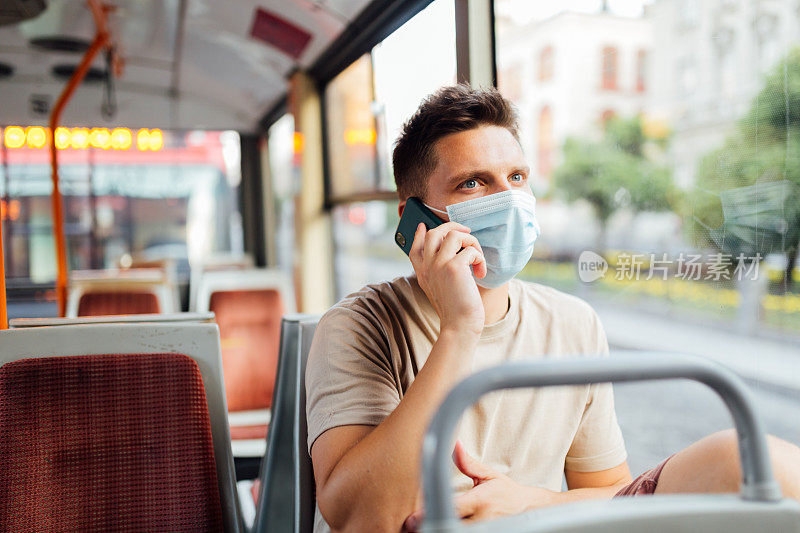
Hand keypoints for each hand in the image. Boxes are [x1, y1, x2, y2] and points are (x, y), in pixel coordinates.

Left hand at [403, 442, 557, 530]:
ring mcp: (483, 530)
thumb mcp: (488, 475)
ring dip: (438, 528)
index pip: (451, 509)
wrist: (527, 509)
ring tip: (422, 526)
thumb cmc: (505, 492)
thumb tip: (454, 443)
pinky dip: (448, 530)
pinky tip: (439, 526)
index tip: (414, 517)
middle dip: (430, 525)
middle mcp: (481, 520)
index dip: (431, 513)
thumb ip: (467, 463)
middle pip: (449, 526)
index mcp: (480, 501)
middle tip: (411, 524)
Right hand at [409, 222, 486, 334]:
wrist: (459, 326)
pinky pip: (470, 250)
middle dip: (453, 226)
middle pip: (435, 233)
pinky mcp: (454, 267)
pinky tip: (481, 273)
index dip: (419, 235)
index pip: (415, 248)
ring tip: (477, 258)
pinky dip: (480, 259)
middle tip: (467, 231)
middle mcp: (428, 267)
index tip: (423, 226)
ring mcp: (438, 265)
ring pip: (454, 234)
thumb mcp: (442, 290)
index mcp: (423, 274)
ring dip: (471, 242)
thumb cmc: (456, 310)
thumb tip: (454, 254)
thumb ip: (440, 272)